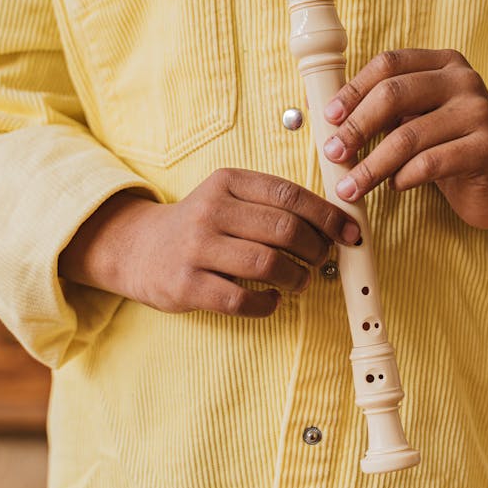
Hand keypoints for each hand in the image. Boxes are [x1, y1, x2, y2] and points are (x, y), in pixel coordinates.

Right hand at [58, 169, 360, 317]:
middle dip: (315, 248)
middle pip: (283, 230)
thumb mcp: (230, 199)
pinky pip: (241, 301)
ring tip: (300, 281)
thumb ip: (273, 205)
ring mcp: (196, 249)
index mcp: (227, 183)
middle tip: (321, 259)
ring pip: (267, 265)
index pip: (289, 195)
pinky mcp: (186, 286)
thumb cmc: (202, 226)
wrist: (138, 248)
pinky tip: (272, 300)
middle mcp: (210, 211)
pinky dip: (267, 304)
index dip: (327, 215)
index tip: (348, 232)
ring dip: (296, 277)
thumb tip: (336, 224)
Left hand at [321, 49, 487, 232]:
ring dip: (371, 165)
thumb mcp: (419, 119)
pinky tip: (393, 187)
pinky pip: (430, 163)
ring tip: (349, 187)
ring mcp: (477, 112)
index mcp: (443, 64)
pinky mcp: (485, 149)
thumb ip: (384, 110)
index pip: (388, 64)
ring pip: (408, 136)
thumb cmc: (452, 147)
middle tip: (332, 154)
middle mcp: (463, 81)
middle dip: (356, 127)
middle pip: (394, 94)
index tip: (328, 118)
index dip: (353, 89)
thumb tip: (323, 114)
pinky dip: (403, 177)